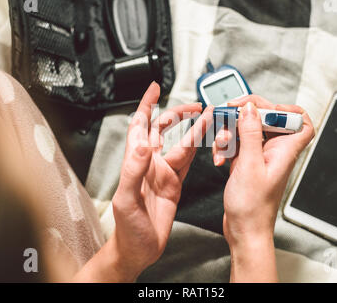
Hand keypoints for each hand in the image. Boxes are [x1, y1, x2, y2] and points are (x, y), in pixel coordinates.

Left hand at [75, 82, 212, 281]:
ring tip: (208, 117)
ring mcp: (163, 172)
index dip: (146, 104)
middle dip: (177, 113)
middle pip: (163, 129)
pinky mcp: (174, 183)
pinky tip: (203, 140)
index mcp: (136, 162)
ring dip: (194, 130)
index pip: (140, 125)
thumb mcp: (127, 199)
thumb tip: (141, 143)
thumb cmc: (127, 228)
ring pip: (180, 143)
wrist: (139, 248)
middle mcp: (150, 163)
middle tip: (194, 105)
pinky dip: (197, 148)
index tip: (154, 88)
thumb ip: (133, 170)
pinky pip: (187, 160)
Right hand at [212, 95, 313, 281]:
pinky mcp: (245, 162)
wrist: (244, 230)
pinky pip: (236, 144)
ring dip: (230, 133)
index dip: (288, 109)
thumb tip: (251, 108)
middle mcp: (274, 151)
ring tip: (222, 144)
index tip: (265, 107)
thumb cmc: (253, 208)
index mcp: (284, 150)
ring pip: (247, 130)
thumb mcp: (249, 165)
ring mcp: (259, 156)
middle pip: (266, 120)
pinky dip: (225, 147)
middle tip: (230, 113)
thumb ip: (251, 133)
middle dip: (245, 115)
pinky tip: (219, 157)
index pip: (300, 121)